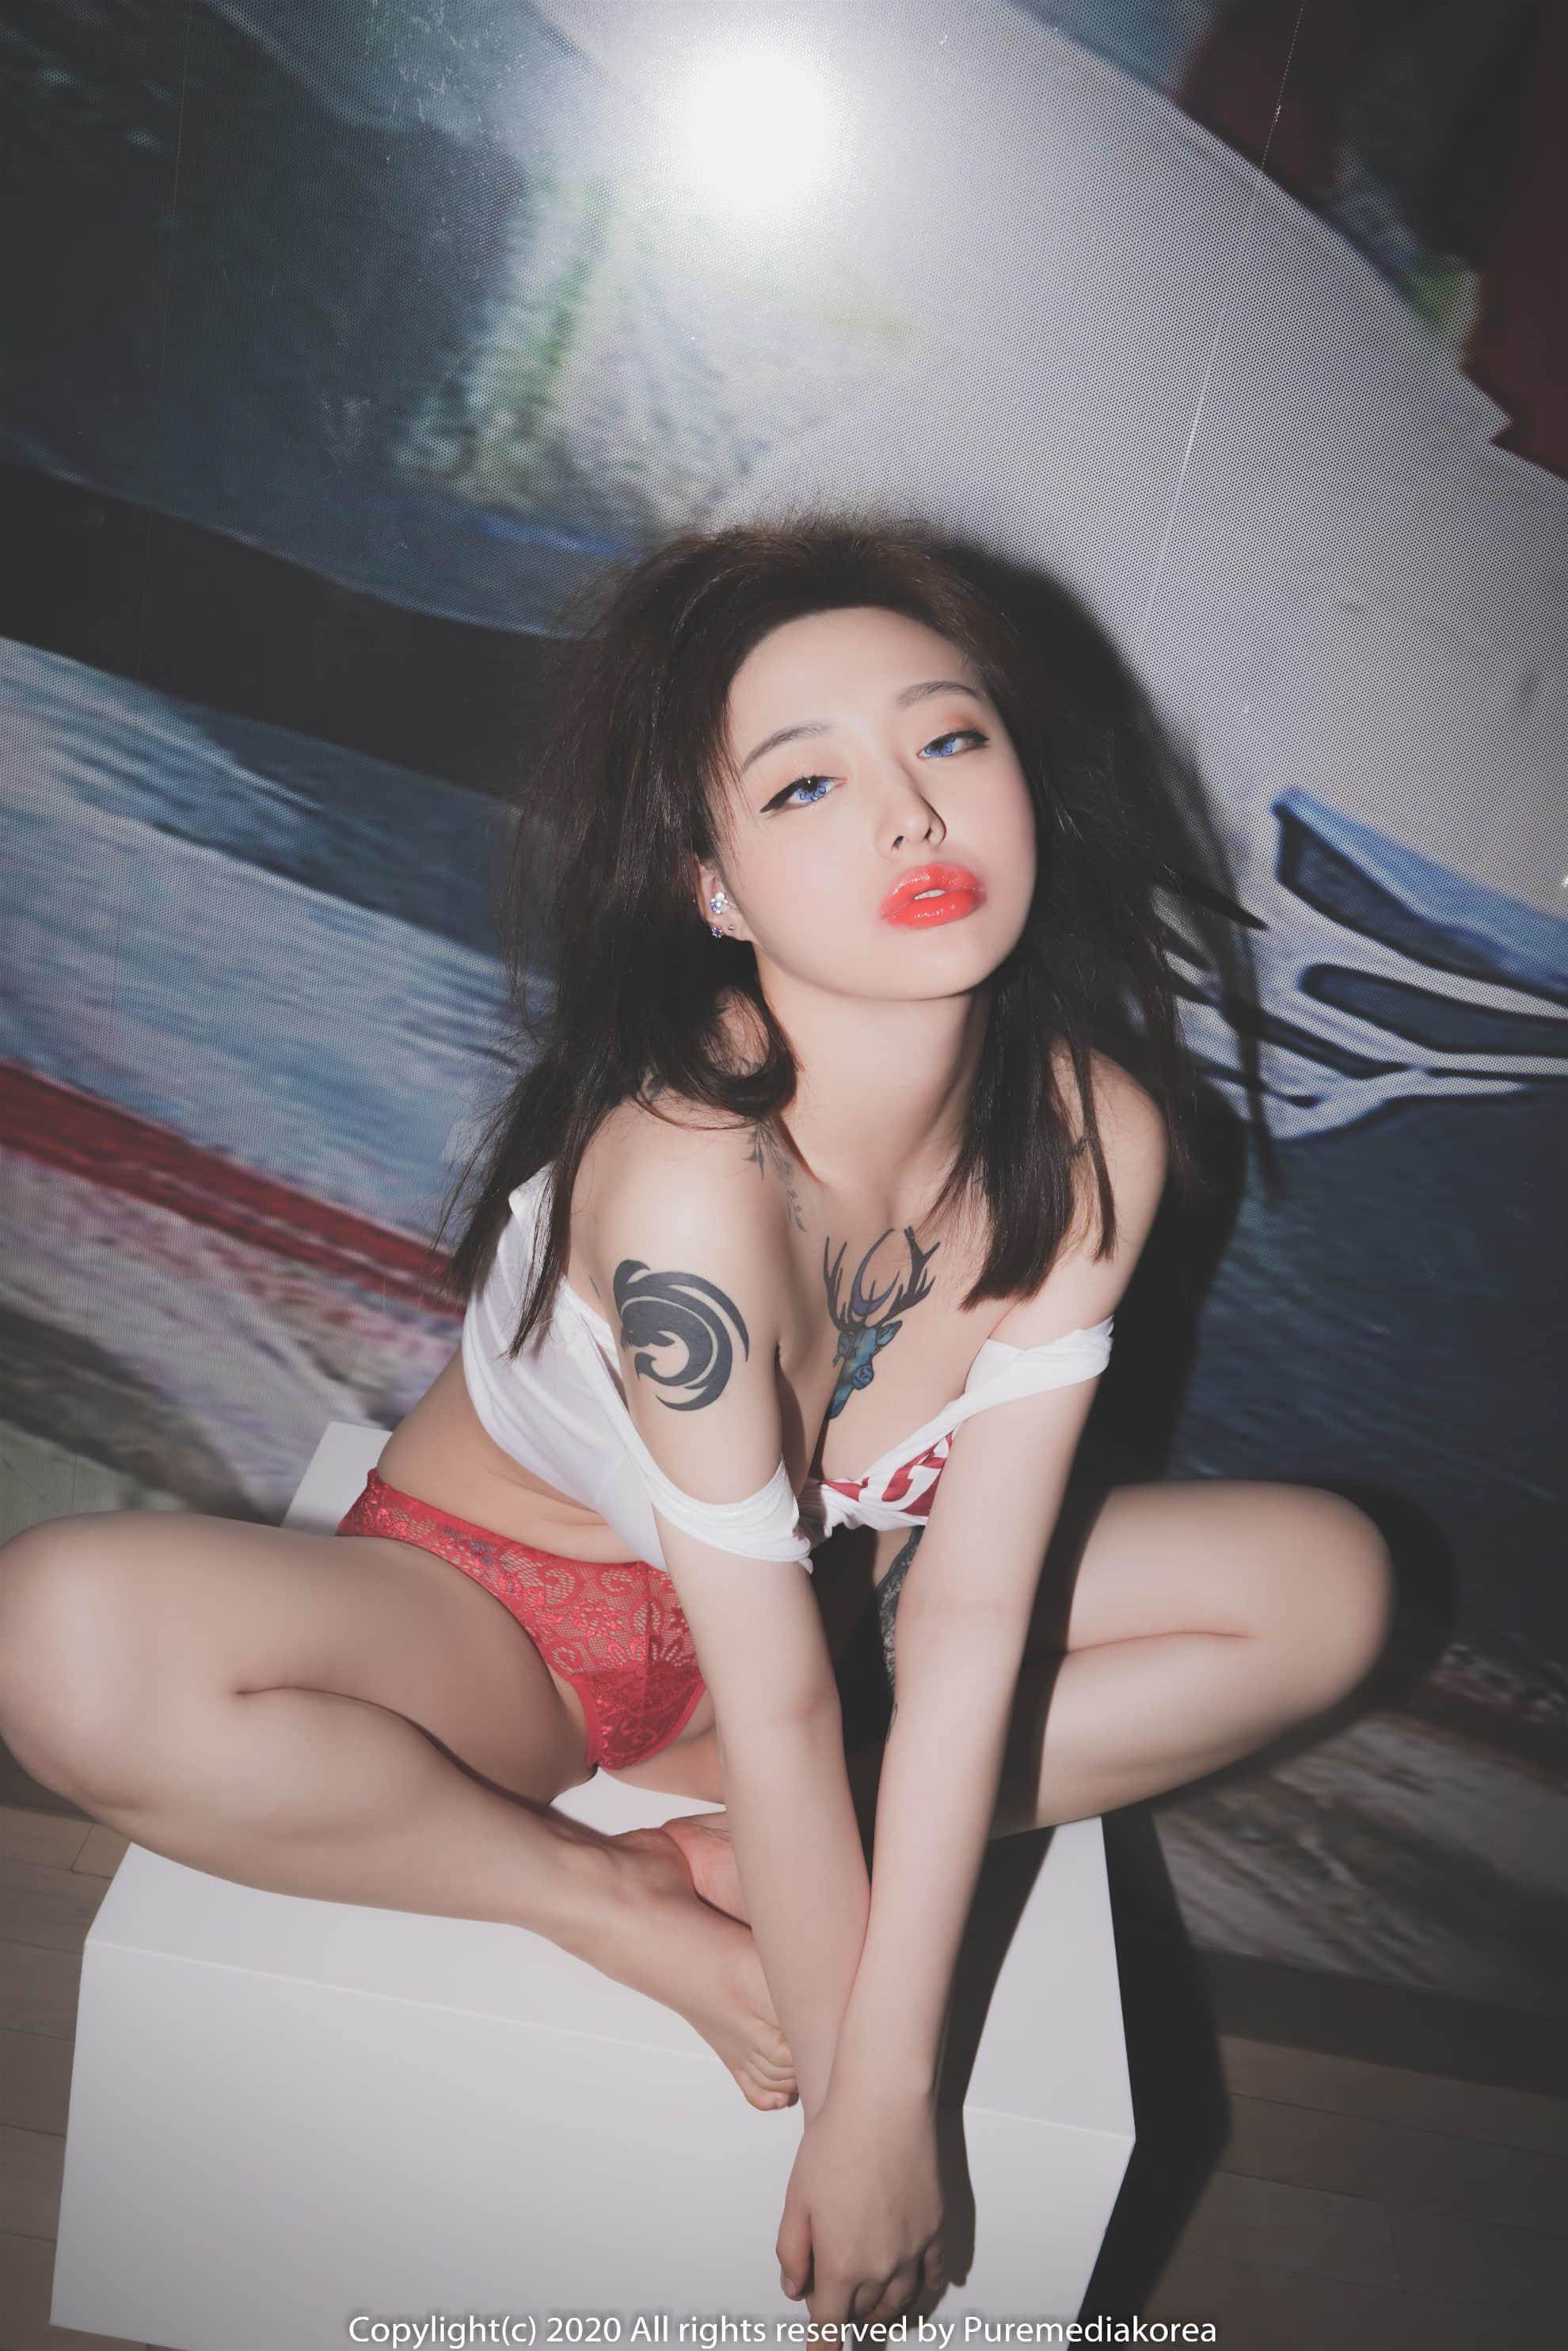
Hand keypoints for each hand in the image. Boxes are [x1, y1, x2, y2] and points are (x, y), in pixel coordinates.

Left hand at [776, 2085, 944, 2324]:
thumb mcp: (796, 2200)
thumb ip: (792, 2251)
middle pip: (863, 2312)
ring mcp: (913, 2249)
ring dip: (882, 2309)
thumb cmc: (836, 2144)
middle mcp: (881, 2266)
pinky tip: (919, 2285)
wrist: (883, 2106)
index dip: (823, 2345)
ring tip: (872, 2310)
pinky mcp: (935, 2227)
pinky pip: (933, 2272)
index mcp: (841, 2264)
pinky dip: (924, 2284)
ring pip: (899, 2299)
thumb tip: (794, 2288)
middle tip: (838, 2312)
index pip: (829, 2322)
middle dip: (848, 2317)